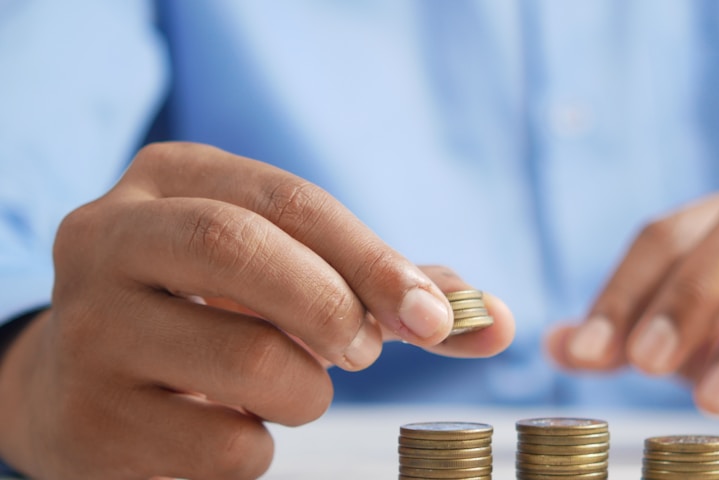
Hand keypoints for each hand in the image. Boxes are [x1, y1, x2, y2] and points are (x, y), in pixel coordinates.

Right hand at [0, 143, 513, 478]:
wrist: (89, 384)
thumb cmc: (215, 314)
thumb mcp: (287, 273)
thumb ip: (389, 288)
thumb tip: (497, 321)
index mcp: (171, 179)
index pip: (289, 200)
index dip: (374, 259)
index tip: (436, 317)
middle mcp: (110, 236)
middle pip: (241, 249)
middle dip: (333, 307)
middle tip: (363, 352)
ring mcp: (88, 327)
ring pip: (246, 361)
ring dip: (305, 392)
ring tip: (289, 389)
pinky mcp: (88, 417)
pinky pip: (221, 446)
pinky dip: (259, 448)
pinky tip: (232, 427)